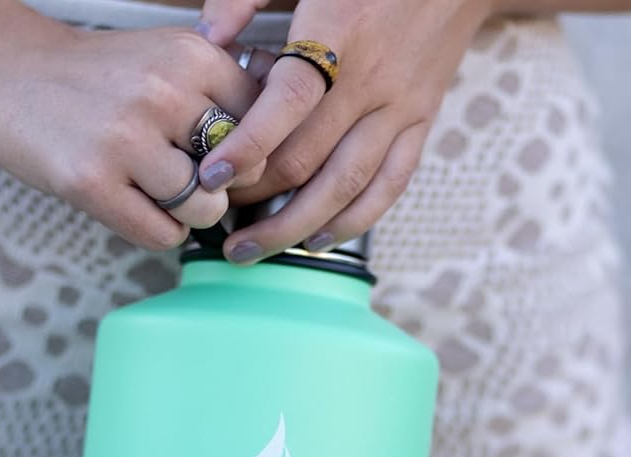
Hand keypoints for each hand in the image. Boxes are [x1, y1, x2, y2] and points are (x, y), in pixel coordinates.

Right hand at [0, 19, 265, 249]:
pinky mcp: (90, 182)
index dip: (251, 154)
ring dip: (189, 214)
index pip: (263, 127)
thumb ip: (222, 91)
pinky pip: (162, 234)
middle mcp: (163, 93)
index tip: (226, 159)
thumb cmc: (97, 77)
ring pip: (205, 210)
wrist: (5, 74)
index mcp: (192, 57)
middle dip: (223, 187)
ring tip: (158, 192)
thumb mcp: (165, 58)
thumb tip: (282, 146)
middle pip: (240, 173)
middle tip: (191, 180)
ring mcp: (125, 140)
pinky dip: (157, 230)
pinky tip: (133, 205)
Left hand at [195, 0, 495, 262]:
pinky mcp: (423, 120)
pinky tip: (318, 239)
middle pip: (307, 158)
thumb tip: (208, 39)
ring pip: (345, 185)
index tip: (210, 177)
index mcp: (336, 33)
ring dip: (296, 226)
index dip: (246, 147)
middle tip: (216, 217)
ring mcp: (400, 106)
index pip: (287, 105)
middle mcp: (370, 79)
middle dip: (256, 197)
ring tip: (255, 249)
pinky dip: (354, 219)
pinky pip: (391, 184)